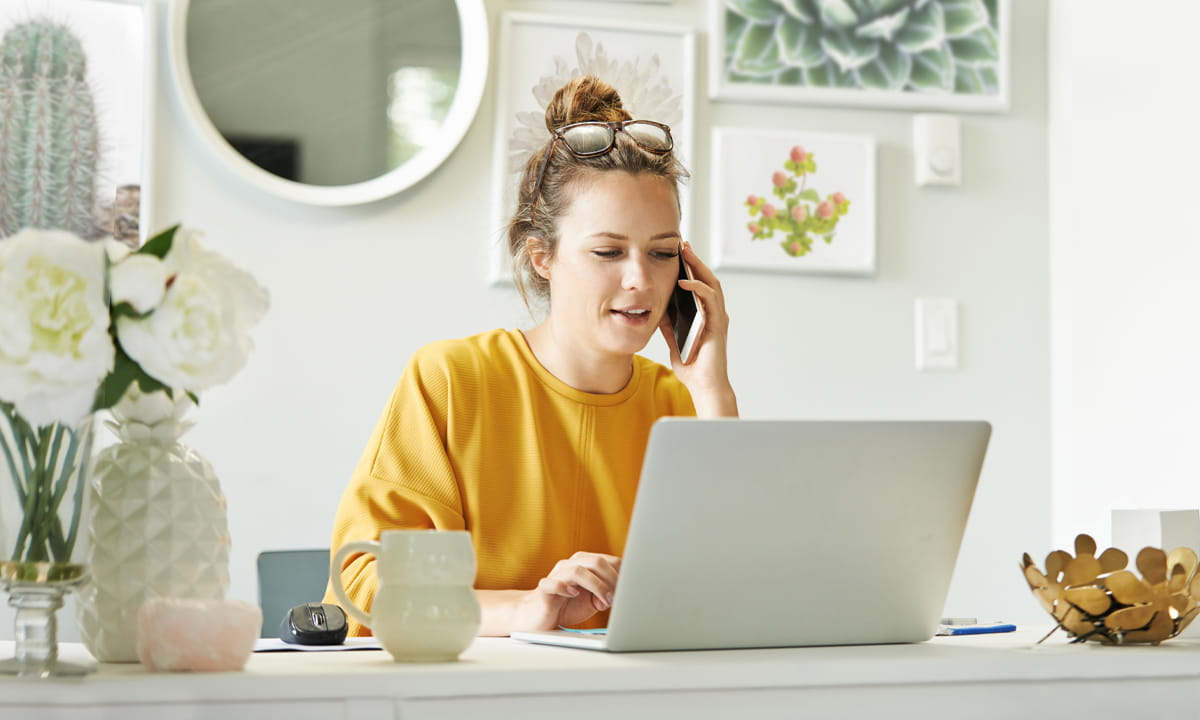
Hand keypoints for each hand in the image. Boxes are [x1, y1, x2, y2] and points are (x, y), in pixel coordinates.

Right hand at [511, 552, 620, 630]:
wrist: (538, 616)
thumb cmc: (567, 605)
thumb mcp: (593, 600)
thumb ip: (606, 594)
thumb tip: (620, 594)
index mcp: (585, 564)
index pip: (609, 561)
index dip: (622, 575)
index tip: (629, 591)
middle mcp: (571, 564)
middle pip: (596, 561)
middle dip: (612, 579)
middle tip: (618, 598)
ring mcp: (557, 575)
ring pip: (577, 570)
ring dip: (596, 585)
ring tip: (604, 601)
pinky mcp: (545, 588)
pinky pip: (553, 583)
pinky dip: (565, 587)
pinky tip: (573, 594)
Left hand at [659, 241, 737, 416]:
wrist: (704, 385)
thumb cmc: (691, 365)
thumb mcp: (673, 338)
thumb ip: (669, 322)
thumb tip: (657, 306)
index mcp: (705, 314)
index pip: (699, 284)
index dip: (690, 267)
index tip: (677, 252)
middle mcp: (715, 312)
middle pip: (707, 278)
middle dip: (694, 259)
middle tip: (682, 243)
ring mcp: (718, 317)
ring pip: (711, 283)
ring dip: (698, 266)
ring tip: (685, 252)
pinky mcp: (718, 324)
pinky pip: (709, 299)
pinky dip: (697, 287)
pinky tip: (684, 280)